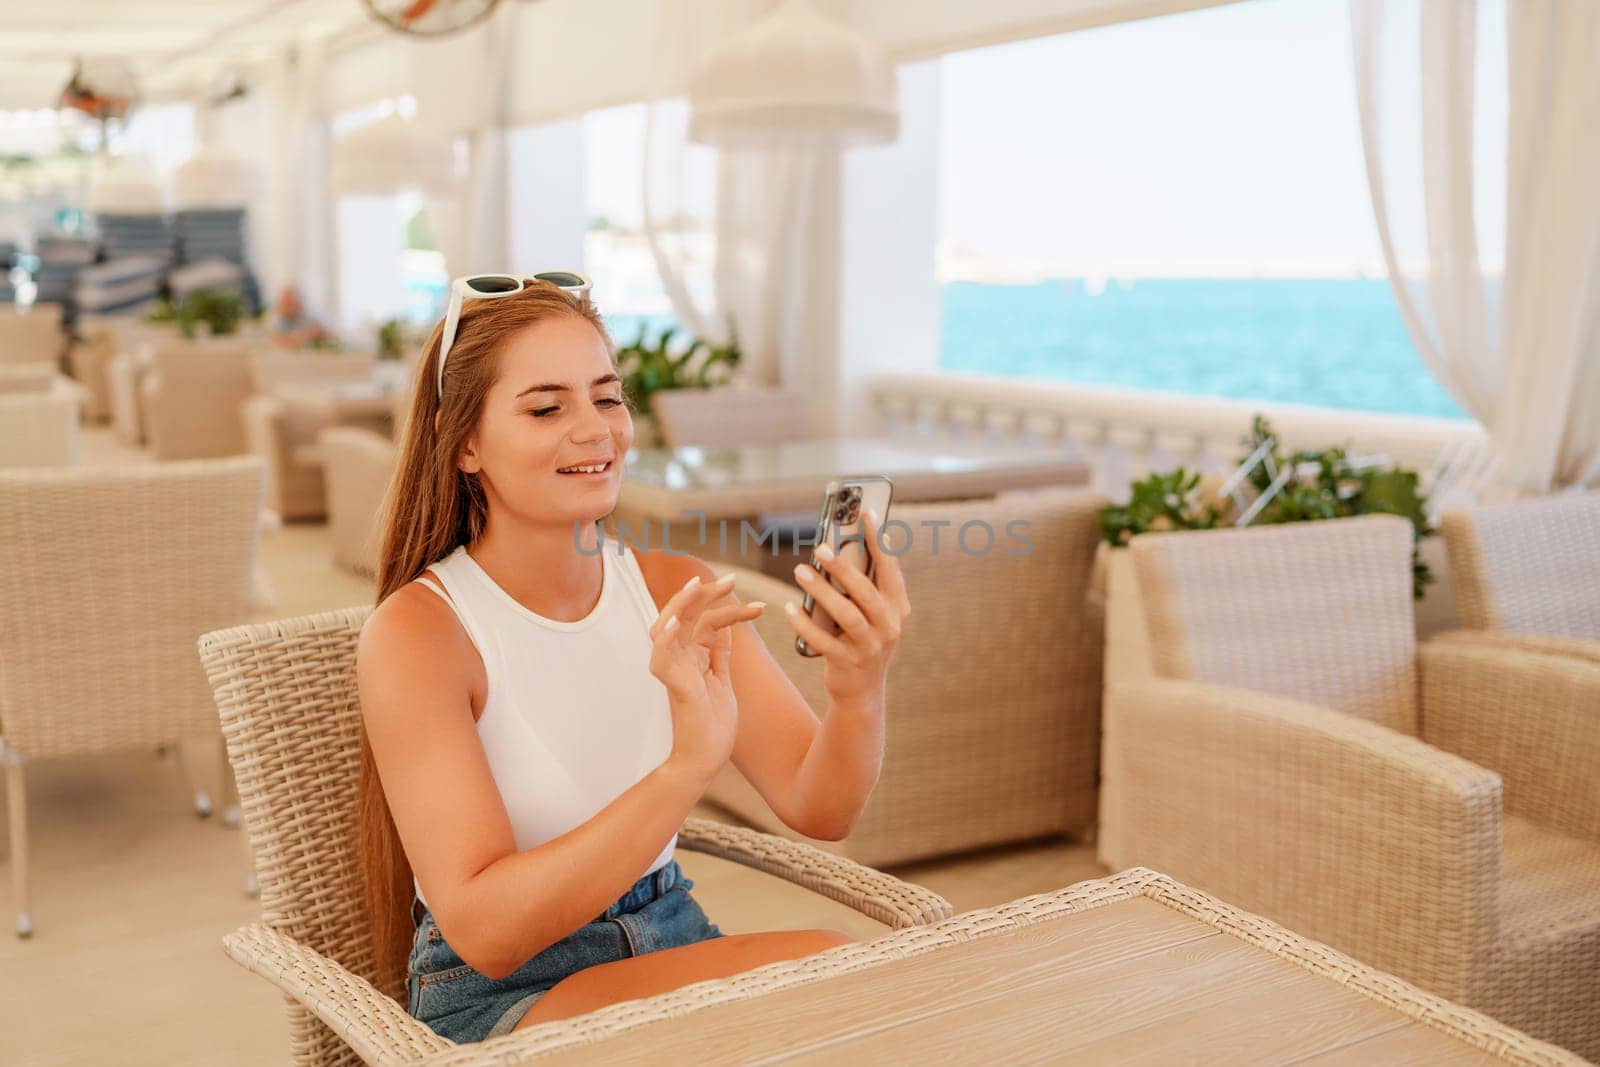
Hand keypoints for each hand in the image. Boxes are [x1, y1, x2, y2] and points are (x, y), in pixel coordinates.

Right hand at [648, 571, 764, 779]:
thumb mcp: (721, 679)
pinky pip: (662, 658)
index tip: (753, 600)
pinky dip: (666, 639)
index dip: (722, 603)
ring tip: (698, 585)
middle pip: (682, 614)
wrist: (705, 759)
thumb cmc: (712, 724)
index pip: (702, 618)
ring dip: (680, 605)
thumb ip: (718, 652)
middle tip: (731, 579)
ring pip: (665, 627)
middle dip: (703, 594)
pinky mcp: (673, 686)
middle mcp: (678, 659)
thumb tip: (726, 626)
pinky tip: (676, 622)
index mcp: (690, 656)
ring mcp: (673, 671)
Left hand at [786, 508, 911, 705]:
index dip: (880, 540)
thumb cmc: (862, 640)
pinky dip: (805, 624)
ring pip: (846, 615)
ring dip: (821, 591)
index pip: (891, 568)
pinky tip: (789, 608)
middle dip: (844, 568)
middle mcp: (889, 626)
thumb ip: (864, 586)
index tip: (866, 513)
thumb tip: (841, 545)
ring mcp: (870, 647)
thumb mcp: (872, 614)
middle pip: (866, 592)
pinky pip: (823, 641)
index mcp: (898, 607)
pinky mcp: (847, 663)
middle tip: (820, 547)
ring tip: (800, 571)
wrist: (862, 691)